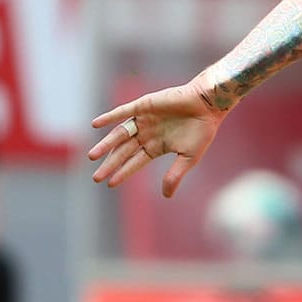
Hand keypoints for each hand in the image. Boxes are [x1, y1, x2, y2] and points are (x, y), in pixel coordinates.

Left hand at [88, 80, 225, 197]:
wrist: (208, 105)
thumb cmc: (202, 131)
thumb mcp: (188, 158)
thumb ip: (175, 175)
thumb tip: (166, 196)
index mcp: (156, 147)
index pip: (135, 163)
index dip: (122, 173)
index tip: (110, 184)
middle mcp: (147, 134)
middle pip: (123, 151)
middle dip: (110, 164)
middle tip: (95, 178)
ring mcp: (144, 120)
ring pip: (119, 134)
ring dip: (105, 145)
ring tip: (92, 156)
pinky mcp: (144, 105)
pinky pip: (123, 111)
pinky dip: (109, 117)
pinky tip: (96, 124)